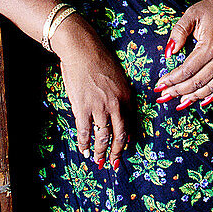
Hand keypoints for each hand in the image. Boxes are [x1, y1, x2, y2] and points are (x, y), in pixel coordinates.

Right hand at [53, 18, 130, 169]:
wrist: (82, 49)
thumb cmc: (98, 58)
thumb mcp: (117, 76)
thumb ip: (118, 93)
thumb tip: (114, 110)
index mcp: (127, 95)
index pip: (130, 121)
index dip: (128, 137)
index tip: (126, 146)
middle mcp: (116, 104)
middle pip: (120, 134)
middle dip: (117, 151)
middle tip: (115, 162)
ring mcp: (99, 107)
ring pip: (103, 137)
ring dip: (101, 152)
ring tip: (98, 161)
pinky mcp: (83, 108)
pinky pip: (85, 132)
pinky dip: (85, 144)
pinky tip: (84, 151)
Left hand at [154, 0, 212, 109]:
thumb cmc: (210, 9)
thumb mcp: (191, 15)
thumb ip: (178, 32)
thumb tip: (168, 53)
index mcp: (210, 45)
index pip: (187, 70)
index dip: (171, 80)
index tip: (159, 85)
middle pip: (197, 82)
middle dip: (178, 92)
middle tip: (164, 96)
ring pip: (211, 87)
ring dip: (194, 97)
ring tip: (179, 103)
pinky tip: (202, 100)